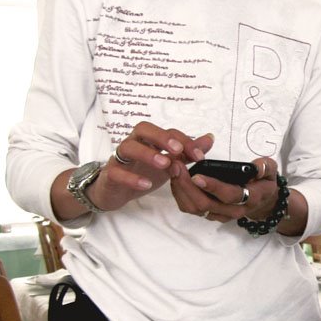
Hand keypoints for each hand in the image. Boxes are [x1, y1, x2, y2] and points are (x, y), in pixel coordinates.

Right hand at [91, 122, 212, 210]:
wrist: (115, 191)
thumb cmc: (142, 172)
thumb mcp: (168, 163)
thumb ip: (187, 152)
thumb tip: (209, 139)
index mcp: (149, 140)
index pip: (167, 131)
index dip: (184, 141)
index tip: (199, 156)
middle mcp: (134, 143)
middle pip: (143, 129)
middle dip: (162, 137)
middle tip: (178, 150)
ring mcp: (119, 158)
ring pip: (128, 147)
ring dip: (147, 154)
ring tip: (164, 165)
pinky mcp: (110, 175)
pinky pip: (117, 172)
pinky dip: (131, 177)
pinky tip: (146, 184)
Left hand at [171, 157, 278, 221]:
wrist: (263, 201)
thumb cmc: (264, 183)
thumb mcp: (271, 171)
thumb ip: (265, 167)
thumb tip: (255, 167)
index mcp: (250, 198)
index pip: (229, 195)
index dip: (213, 187)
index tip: (197, 176)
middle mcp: (234, 210)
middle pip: (206, 204)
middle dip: (188, 186)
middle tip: (177, 166)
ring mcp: (220, 215)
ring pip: (195, 208)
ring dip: (180, 190)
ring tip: (173, 169)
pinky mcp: (210, 214)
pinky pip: (191, 208)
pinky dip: (180, 194)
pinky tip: (176, 178)